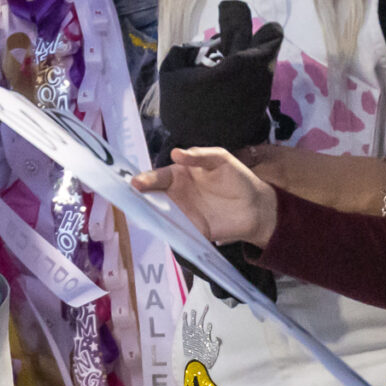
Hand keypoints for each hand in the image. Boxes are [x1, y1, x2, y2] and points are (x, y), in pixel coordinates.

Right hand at [133, 146, 278, 247]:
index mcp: (180, 175)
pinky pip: (175, 232)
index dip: (146, 179)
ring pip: (159, 215)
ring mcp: (182, 214)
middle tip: (128, 200)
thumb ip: (200, 155)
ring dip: (148, 216)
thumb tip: (177, 153)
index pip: (158, 177)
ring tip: (137, 217)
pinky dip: (166, 232)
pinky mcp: (191, 231)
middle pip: (153, 197)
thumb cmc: (237, 179)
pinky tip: (159, 232)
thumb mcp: (221, 159)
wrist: (256, 206)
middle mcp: (176, 195)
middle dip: (138, 199)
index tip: (136, 183)